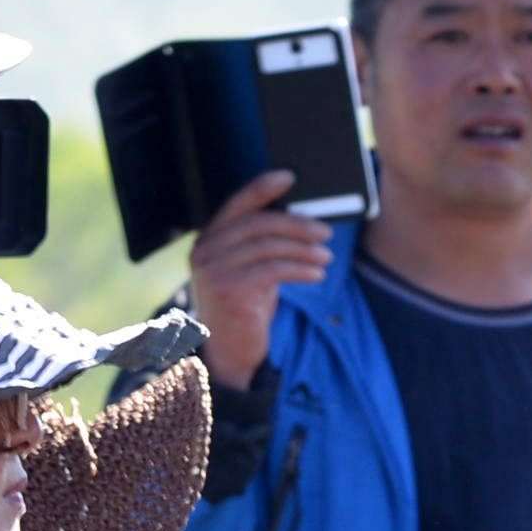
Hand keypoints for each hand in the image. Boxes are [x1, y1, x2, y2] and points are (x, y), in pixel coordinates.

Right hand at [180, 169, 338, 387]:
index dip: (263, 187)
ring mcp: (215, 271)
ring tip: (326, 257)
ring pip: (270, 246)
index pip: (237, 204)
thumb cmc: (244, 309)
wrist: (229, 354)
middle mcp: (205, 251)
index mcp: (208, 240)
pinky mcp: (231, 290)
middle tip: (325, 232)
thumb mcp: (249, 271)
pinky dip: (302, 270)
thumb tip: (300, 221)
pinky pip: (275, 270)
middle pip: (259, 223)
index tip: (289, 177)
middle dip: (297, 225)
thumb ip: (261, 246)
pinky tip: (317, 275)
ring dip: (305, 250)